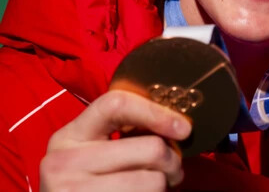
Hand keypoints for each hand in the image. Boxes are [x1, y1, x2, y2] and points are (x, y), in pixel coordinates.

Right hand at [40, 90, 191, 191]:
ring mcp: (74, 190)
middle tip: (173, 170)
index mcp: (69, 137)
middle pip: (150, 148)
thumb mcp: (90, 153)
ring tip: (154, 187)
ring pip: (154, 180)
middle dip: (172, 160)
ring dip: (163, 185)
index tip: (183, 128)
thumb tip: (176, 124)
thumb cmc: (87, 184)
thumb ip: (122, 134)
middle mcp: (65, 162)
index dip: (156, 112)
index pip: (116, 105)